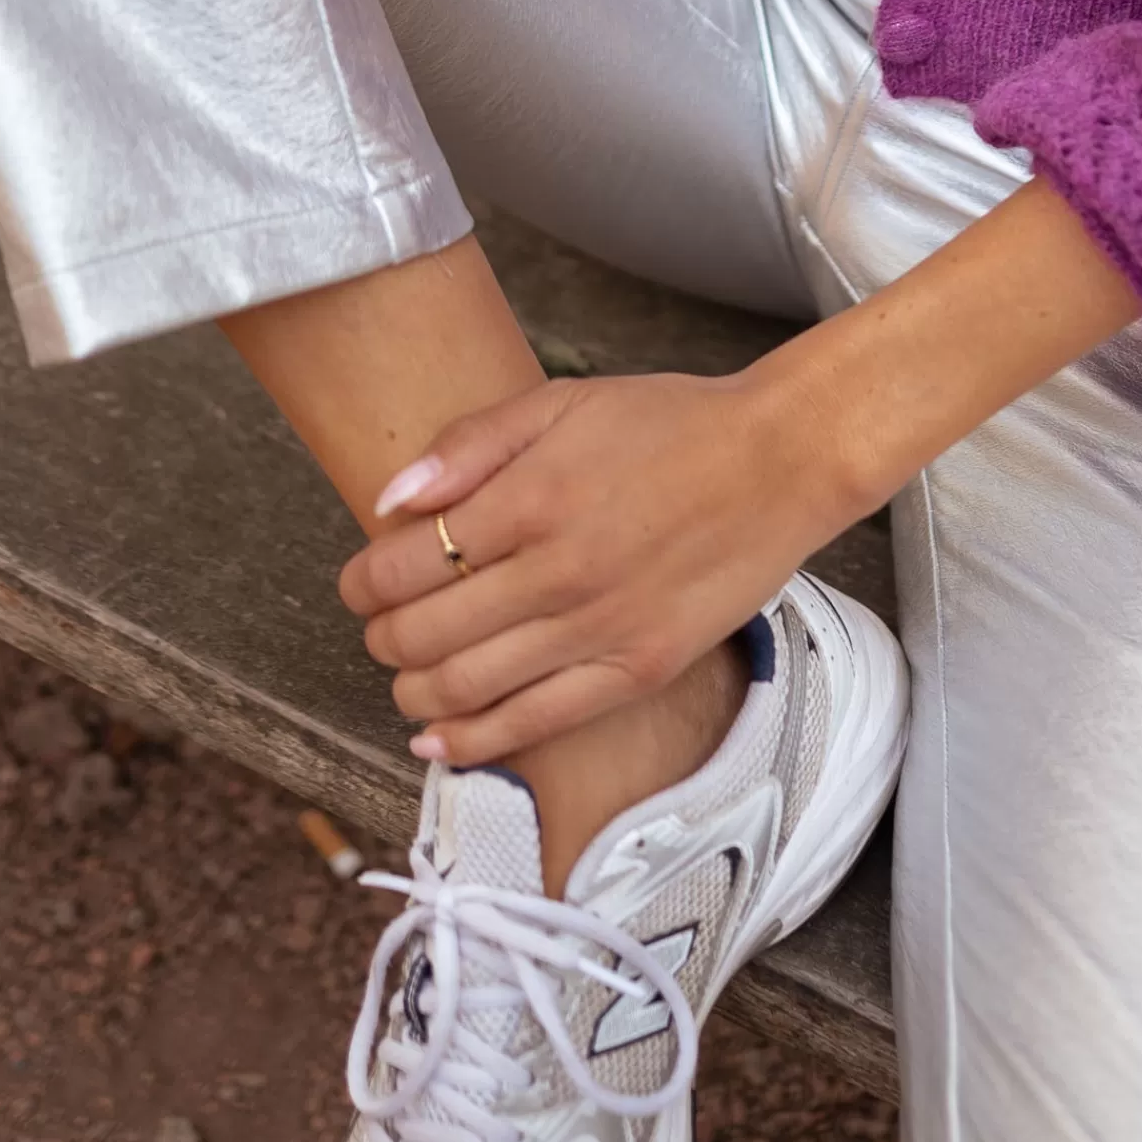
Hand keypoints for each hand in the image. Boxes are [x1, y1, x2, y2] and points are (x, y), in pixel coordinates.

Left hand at [337, 366, 858, 764]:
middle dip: (380, 636)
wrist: (781, 459)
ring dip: (411, 690)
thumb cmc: (672, 423)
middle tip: (380, 625)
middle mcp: (558, 571)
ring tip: (406, 675)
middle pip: (422, 634)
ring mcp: (600, 629)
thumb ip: (470, 445)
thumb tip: (389, 502)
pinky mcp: (637, 670)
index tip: (361, 580)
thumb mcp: (564, 401)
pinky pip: (534, 724)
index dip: (362, 581)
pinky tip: (437, 738)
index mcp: (531, 498)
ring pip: (465, 688)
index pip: (402, 564)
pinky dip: (472, 740)